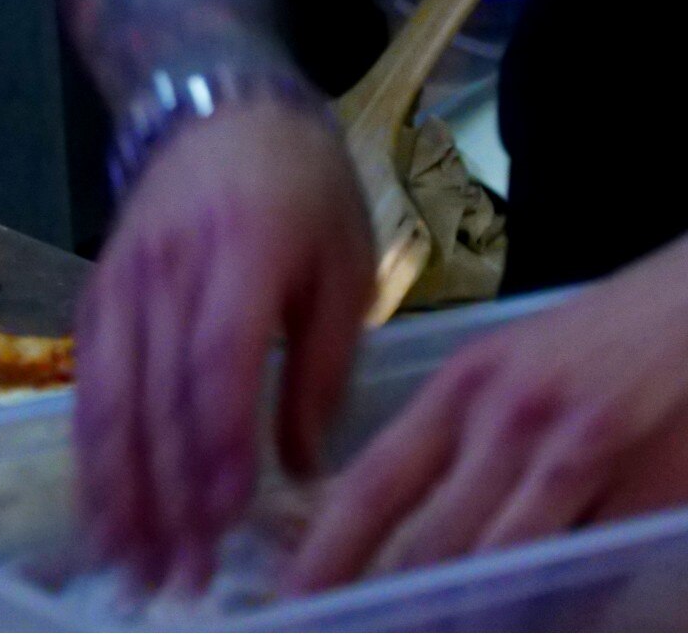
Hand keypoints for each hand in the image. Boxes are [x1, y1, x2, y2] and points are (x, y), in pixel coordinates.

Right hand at [75, 100, 373, 585]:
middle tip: (179, 576)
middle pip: (152, 394)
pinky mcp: (96, 293)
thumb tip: (299, 469)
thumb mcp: (345, 265)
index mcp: (240, 251)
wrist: (218, 105)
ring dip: (116, 488)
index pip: (215, 362)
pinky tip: (102, 506)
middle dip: (164, 494)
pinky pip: (86, 382)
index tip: (229, 520)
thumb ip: (321, 367)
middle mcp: (165, 270)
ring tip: (129, 563)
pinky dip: (92, 450)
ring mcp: (119, 281)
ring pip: (106, 396)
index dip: (217, 445)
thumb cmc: (303, 187)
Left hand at [288, 238, 687, 591]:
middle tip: (362, 631)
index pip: (373, 482)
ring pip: (504, 569)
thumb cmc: (597, 340)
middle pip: (434, 544)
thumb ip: (454, 438)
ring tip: (435, 629)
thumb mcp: (505, 368)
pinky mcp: (648, 494)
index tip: (297, 597)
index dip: (328, 551)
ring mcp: (579, 460)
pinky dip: (559, 604)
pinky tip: (536, 615)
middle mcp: (509, 421)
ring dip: (471, 615)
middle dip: (399, 604)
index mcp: (462, 387)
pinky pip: (587, 576)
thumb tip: (401, 522)